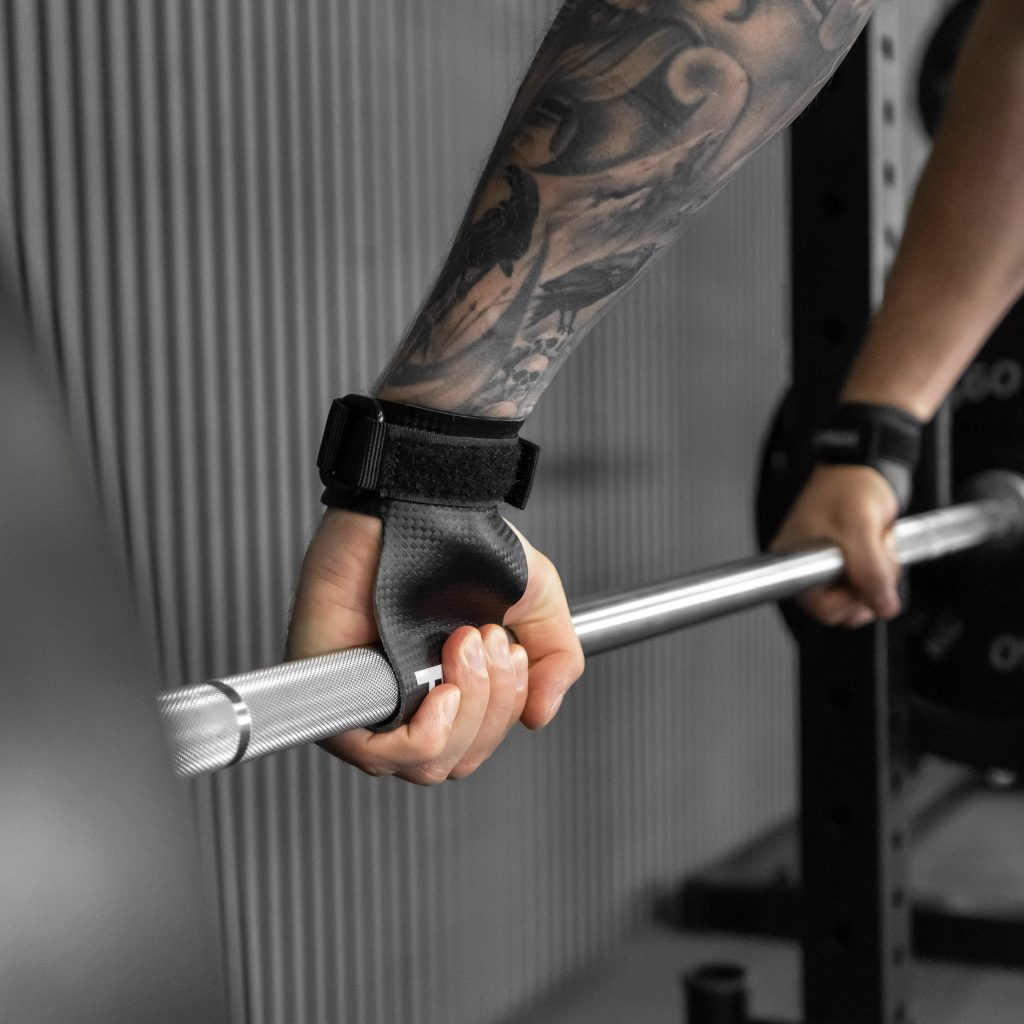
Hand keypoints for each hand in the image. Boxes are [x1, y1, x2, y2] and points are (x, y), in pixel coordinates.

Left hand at [286, 508, 582, 783]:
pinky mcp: (335, 684)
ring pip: (422, 763)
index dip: (502, 714)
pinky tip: (442, 695)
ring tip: (463, 645)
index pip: (472, 747)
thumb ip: (556, 658)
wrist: (421, 500)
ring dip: (465, 713)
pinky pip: (374, 752)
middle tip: (484, 640)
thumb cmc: (464, 540)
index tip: (510, 652)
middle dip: (490, 707)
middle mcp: (403, 696)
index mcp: (443, 684)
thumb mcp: (534, 602)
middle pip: (452, 762)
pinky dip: (424, 737)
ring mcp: (369, 693)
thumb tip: (540, 717)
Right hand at [769, 465, 901, 626]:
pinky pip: (867, 588)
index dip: (851, 599)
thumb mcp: (860, 525)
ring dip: (881, 579)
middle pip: (843, 610)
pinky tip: (879, 549)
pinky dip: (883, 573)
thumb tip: (882, 603)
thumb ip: (870, 568)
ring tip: (878, 546)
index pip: (822, 608)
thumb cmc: (847, 487)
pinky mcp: (844, 568)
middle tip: (878, 555)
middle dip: (870, 587)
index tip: (864, 575)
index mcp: (793, 563)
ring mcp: (825, 571)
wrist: (861, 469)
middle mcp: (805, 571)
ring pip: (860, 601)